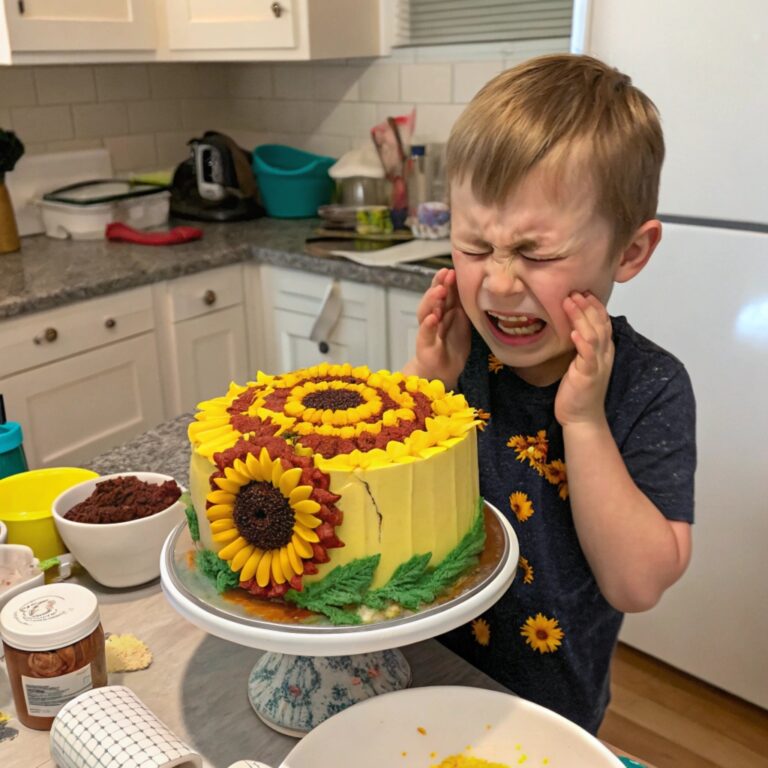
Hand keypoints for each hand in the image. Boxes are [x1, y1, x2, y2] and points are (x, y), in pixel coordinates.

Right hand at [405, 268, 470, 387]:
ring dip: (431, 300)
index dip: (446, 280)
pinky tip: (432, 317)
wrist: (444, 371)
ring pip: (426, 312)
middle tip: (446, 274)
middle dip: (438, 285)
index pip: (444, 292)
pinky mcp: (425, 346)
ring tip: (439, 291)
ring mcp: (428, 331)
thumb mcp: (463, 322)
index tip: (452, 269)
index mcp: (444, 311)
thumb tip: (479, 285)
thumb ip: (465, 306)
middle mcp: (434, 317)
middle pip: (433, 298)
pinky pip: (425, 334)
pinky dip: (428, 325)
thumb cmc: (453, 344)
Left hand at [554, 291, 613, 426]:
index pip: (603, 321)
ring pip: (594, 334)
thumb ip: (580, 345)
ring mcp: (598, 364)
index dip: (595, 305)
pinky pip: (587, 355)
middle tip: (574, 291)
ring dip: (582, 317)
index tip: (583, 291)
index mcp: (603, 350)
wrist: (581, 417)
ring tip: (570, 302)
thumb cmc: (578, 390)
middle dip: (587, 305)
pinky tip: (573, 332)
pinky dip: (582, 342)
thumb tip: (570, 327)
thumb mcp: (580, 362)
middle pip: (600, 323)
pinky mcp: (589, 375)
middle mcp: (604, 354)